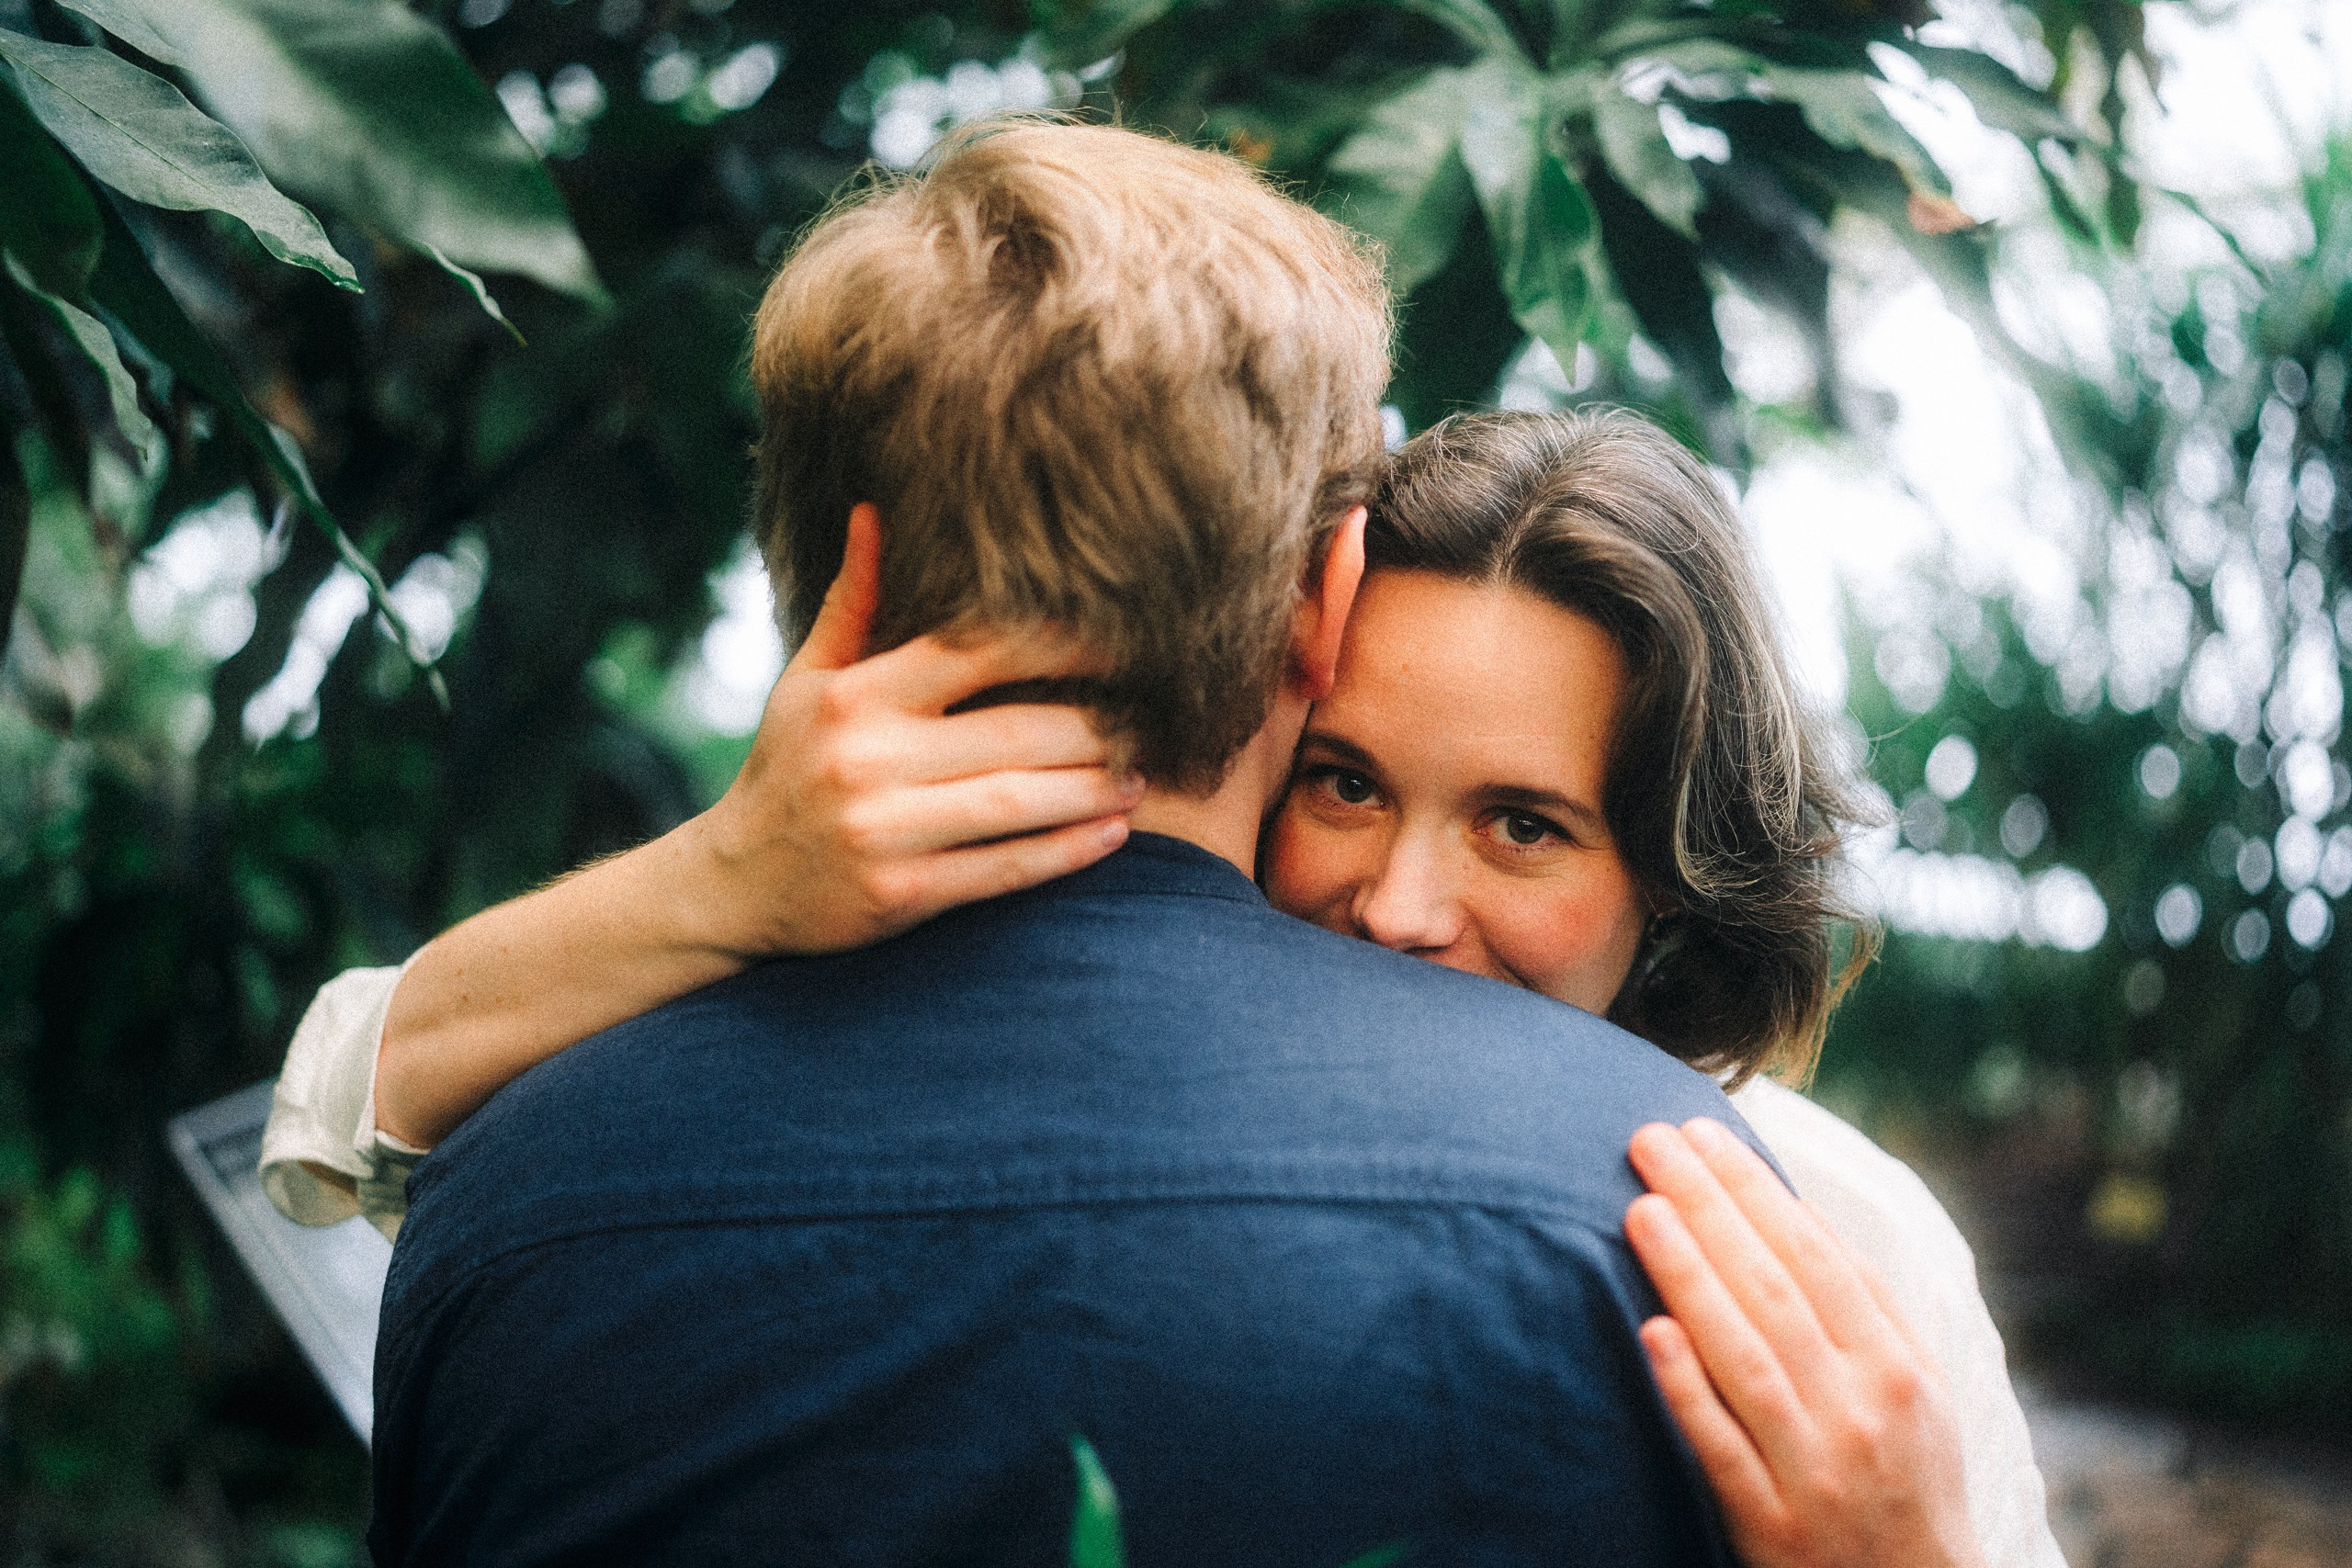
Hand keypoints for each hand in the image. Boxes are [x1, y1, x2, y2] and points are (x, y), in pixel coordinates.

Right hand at [682, 502, 1141, 957]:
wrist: (734, 885)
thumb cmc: (786, 769)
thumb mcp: (807, 681)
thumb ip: (853, 603)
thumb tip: (872, 510)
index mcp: (857, 697)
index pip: (975, 652)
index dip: (1059, 641)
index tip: (1124, 636)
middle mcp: (868, 758)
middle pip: (1014, 731)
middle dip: (1094, 725)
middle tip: (1150, 716)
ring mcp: (884, 829)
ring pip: (1018, 801)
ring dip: (1092, 788)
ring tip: (1141, 774)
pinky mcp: (902, 892)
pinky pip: (1004, 868)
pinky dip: (1066, 852)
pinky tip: (1111, 833)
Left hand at [1624, 1118, 1984, 1567]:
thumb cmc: (1906, 1472)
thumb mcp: (1915, 1386)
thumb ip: (1864, 1305)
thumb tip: (1797, 1210)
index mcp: (1896, 1366)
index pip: (1815, 1257)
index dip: (1755, 1190)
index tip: (1703, 1132)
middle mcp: (1859, 1411)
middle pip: (1772, 1292)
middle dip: (1709, 1207)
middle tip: (1649, 1140)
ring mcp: (1814, 1469)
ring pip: (1744, 1358)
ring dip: (1690, 1278)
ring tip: (1640, 1210)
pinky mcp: (1770, 1525)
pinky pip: (1722, 1448)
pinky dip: (1688, 1390)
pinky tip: (1651, 1332)